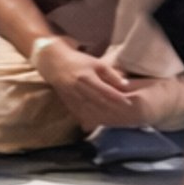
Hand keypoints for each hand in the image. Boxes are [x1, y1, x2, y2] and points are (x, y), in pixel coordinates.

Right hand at [31, 36, 149, 130]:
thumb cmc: (79, 61)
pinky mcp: (68, 103)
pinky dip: (91, 118)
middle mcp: (79, 89)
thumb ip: (111, 74)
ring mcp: (72, 97)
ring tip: (116, 119)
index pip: (105, 90)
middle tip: (125, 113)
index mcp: (87, 78)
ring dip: (103, 115)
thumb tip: (126, 85)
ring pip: (90, 110)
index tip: (129, 102)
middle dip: (113, 108)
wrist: (54, 63)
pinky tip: (100, 122)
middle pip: (99, 102)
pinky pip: (81, 113)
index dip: (117, 97)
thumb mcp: (97, 63)